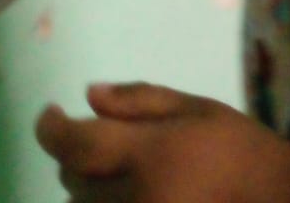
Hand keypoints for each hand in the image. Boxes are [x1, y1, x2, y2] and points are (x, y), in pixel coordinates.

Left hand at [36, 83, 289, 202]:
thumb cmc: (240, 151)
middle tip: (95, 141)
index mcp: (150, 156)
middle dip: (75, 155)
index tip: (50, 113)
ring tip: (114, 174)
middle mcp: (135, 200)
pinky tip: (128, 192)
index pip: (75, 143)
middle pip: (73, 179)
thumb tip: (89, 96)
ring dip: (87, 189)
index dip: (50, 128)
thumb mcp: (197, 109)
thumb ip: (141, 100)